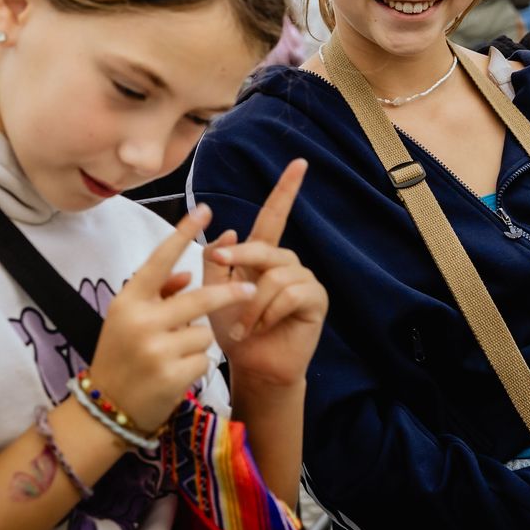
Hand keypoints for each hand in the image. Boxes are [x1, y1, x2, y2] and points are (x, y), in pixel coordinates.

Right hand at [83, 204, 254, 429]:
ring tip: (175, 357)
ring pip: (204, 333)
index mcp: (128, 301)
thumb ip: (158, 293)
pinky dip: (197, 366)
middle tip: (251, 291)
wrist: (104, 411)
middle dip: (228, 294)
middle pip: (199, 298)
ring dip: (198, 343)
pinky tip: (176, 376)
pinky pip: (204, 360)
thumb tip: (189, 273)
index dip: (183, 234)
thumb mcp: (128, 319)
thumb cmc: (121, 357)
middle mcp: (140, 321)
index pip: (160, 260)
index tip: (204, 209)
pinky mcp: (172, 376)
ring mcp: (155, 350)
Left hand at [206, 158, 326, 391]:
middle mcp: (288, 262)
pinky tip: (263, 328)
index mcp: (264, 256)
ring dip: (252, 303)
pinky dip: (269, 312)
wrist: (253, 367)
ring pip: (274, 275)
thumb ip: (217, 261)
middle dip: (240, 260)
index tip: (299, 162)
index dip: (286, 189)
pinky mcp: (315, 299)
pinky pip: (290, 293)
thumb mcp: (214, 292)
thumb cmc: (233, 330)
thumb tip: (231, 232)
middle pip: (265, 247)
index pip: (274, 215)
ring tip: (243, 326)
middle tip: (221, 271)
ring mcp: (305, 279)